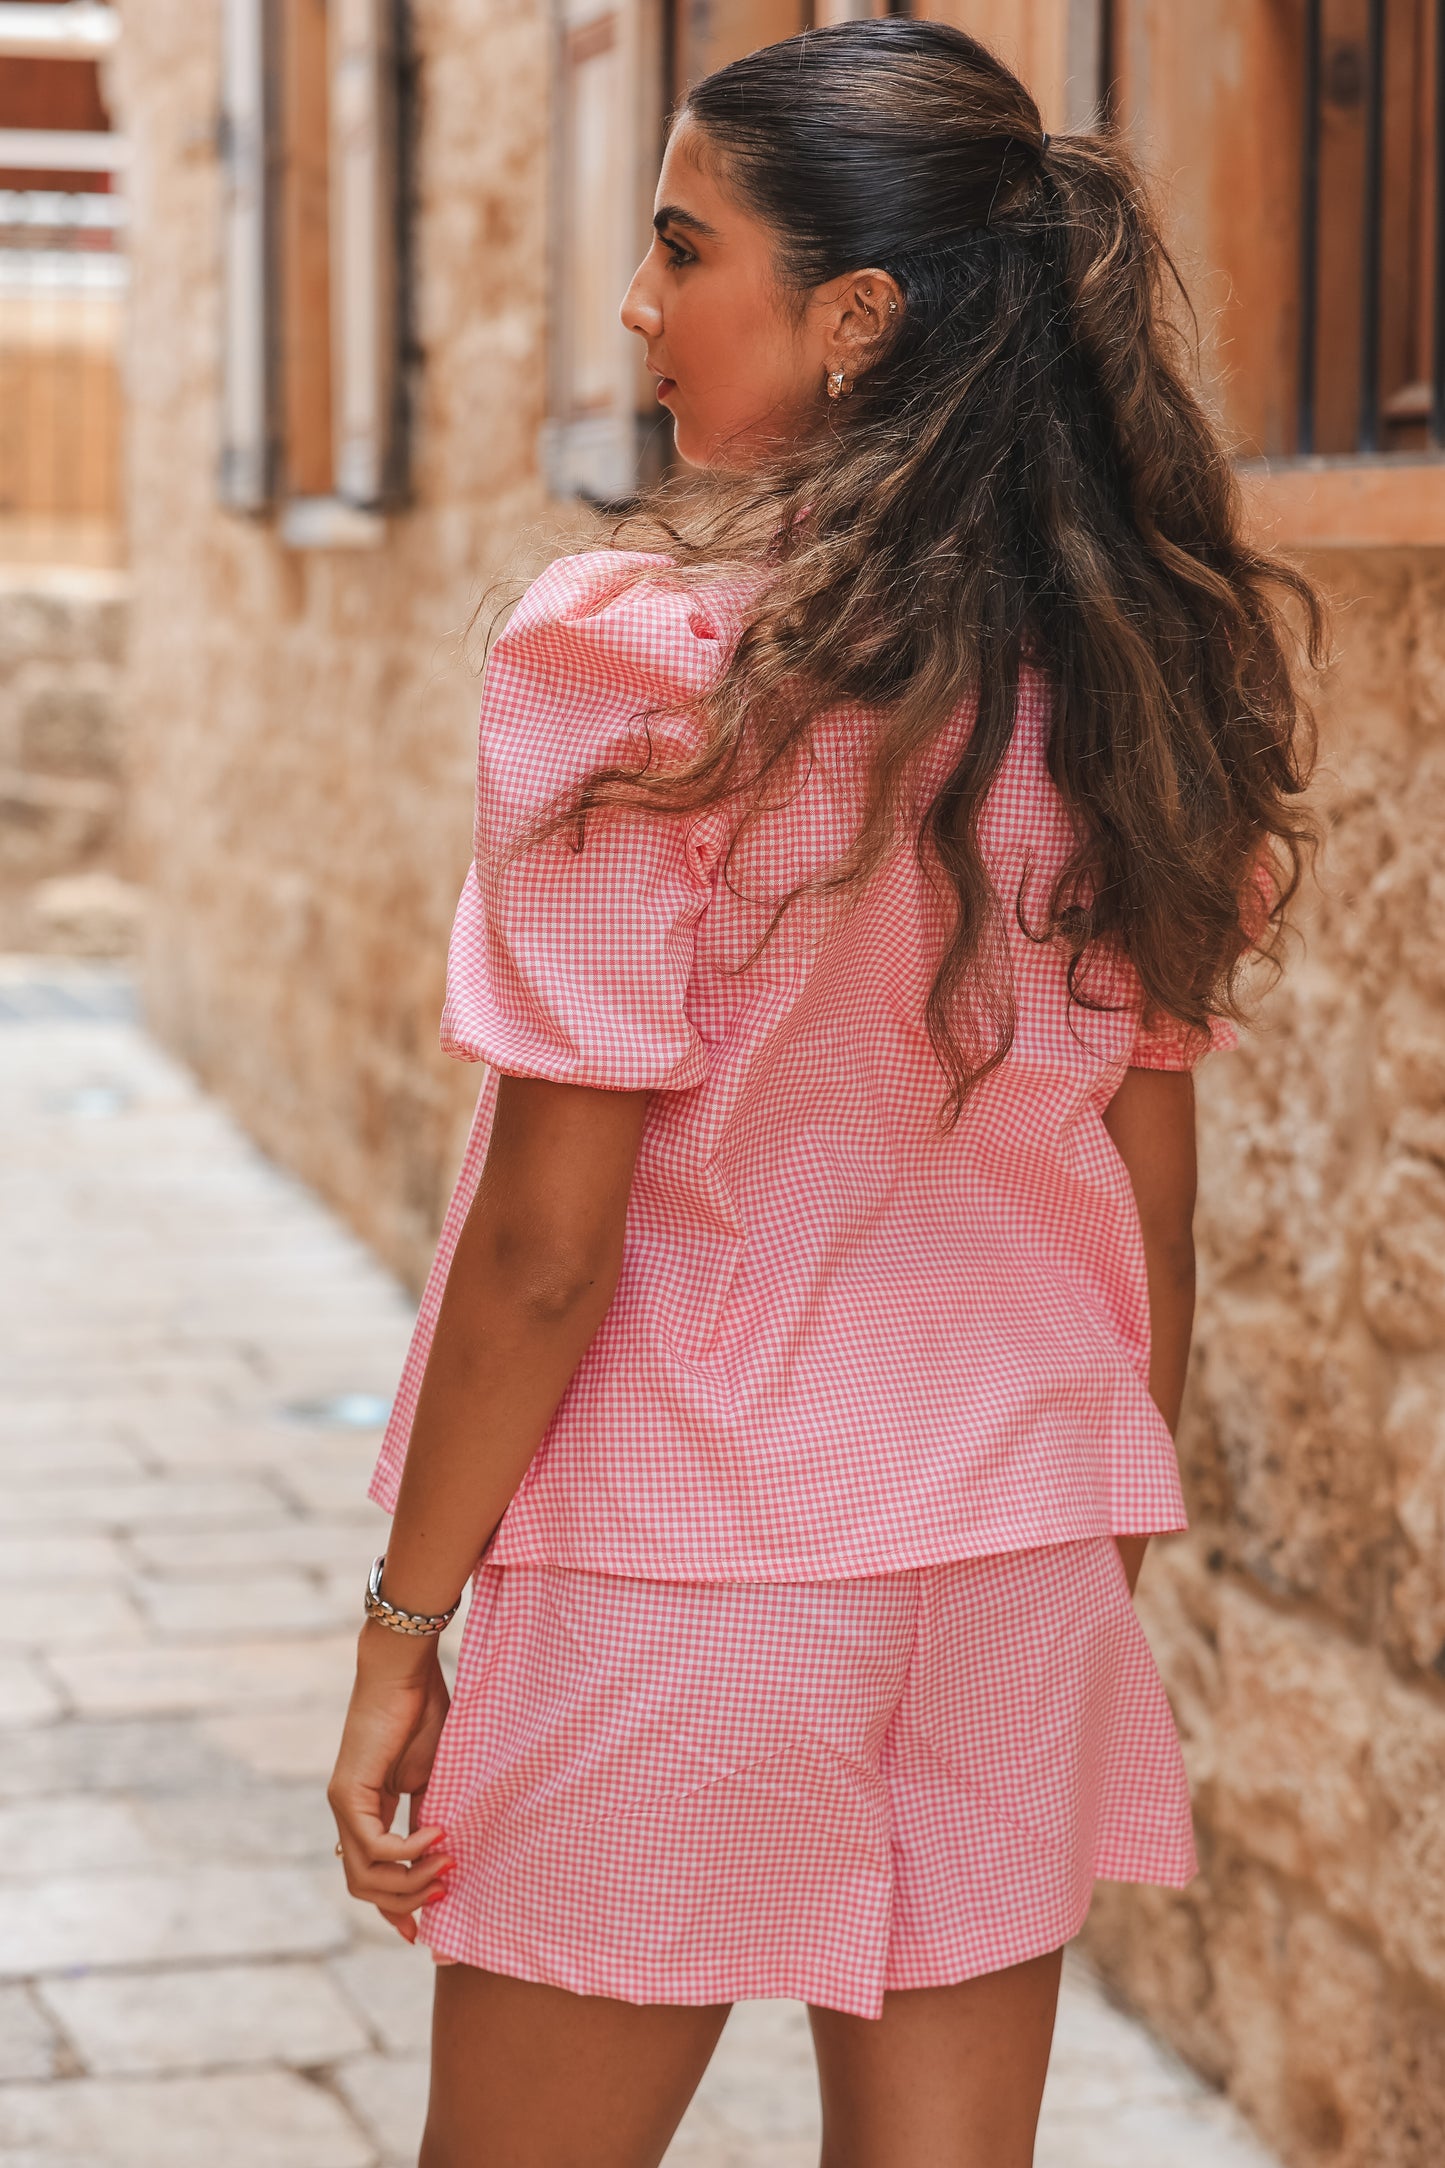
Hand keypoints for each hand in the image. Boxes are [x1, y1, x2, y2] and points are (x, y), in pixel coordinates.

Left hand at [328, 1627, 453, 1941]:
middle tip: (447, 1887)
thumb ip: (433, 1816)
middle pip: (365, 1888)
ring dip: (410, 1881)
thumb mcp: (436, 1776)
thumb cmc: (425, 1711)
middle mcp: (349, 1814)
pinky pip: (375, 1847)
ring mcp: (343, 1805)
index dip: (396, 1907)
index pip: (372, 1876)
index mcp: (370, 1810)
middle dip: (408, 1899)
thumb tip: (445, 1859)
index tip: (423, 1932)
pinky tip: (437, 1835)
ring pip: (365, 1877)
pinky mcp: (346, 1793)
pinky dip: (408, 1850)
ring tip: (447, 1864)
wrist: (405, 1670)